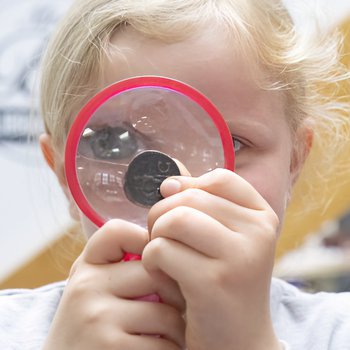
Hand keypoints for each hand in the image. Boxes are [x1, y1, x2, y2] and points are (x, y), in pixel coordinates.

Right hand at [43, 220, 184, 349]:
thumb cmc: (89, 327)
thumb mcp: (91, 288)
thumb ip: (117, 264)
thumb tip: (167, 247)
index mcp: (85, 268)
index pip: (117, 231)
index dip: (145, 241)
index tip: (153, 265)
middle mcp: (87, 287)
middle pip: (157, 274)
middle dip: (174, 295)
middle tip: (172, 308)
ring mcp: (98, 319)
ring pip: (168, 313)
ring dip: (176, 329)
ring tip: (164, 334)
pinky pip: (165, 345)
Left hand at [143, 169, 281, 349]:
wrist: (238, 339)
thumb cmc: (223, 281)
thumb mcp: (222, 238)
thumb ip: (201, 204)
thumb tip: (168, 181)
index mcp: (262, 216)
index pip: (220, 178)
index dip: (189, 187)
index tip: (175, 205)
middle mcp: (258, 232)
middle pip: (189, 198)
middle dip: (162, 214)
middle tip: (159, 236)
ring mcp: (239, 256)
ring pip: (173, 220)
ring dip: (155, 236)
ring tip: (160, 255)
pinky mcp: (213, 282)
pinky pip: (161, 250)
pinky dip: (151, 261)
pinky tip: (163, 276)